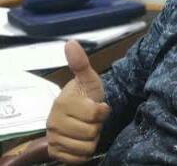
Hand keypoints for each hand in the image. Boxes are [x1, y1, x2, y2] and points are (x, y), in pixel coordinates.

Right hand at [46, 40, 110, 163]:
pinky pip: (78, 159)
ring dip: (92, 139)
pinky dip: (84, 152)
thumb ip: (81, 63)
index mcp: (63, 103)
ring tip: (87, 127)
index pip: (96, 114)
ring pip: (86, 147)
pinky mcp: (56, 152)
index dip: (103, 110)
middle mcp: (53, 122)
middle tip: (91, 119)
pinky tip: (81, 140)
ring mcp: (53, 138)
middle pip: (91, 133)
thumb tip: (71, 42)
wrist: (79, 112)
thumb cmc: (87, 95)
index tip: (99, 105)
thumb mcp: (89, 79)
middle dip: (97, 126)